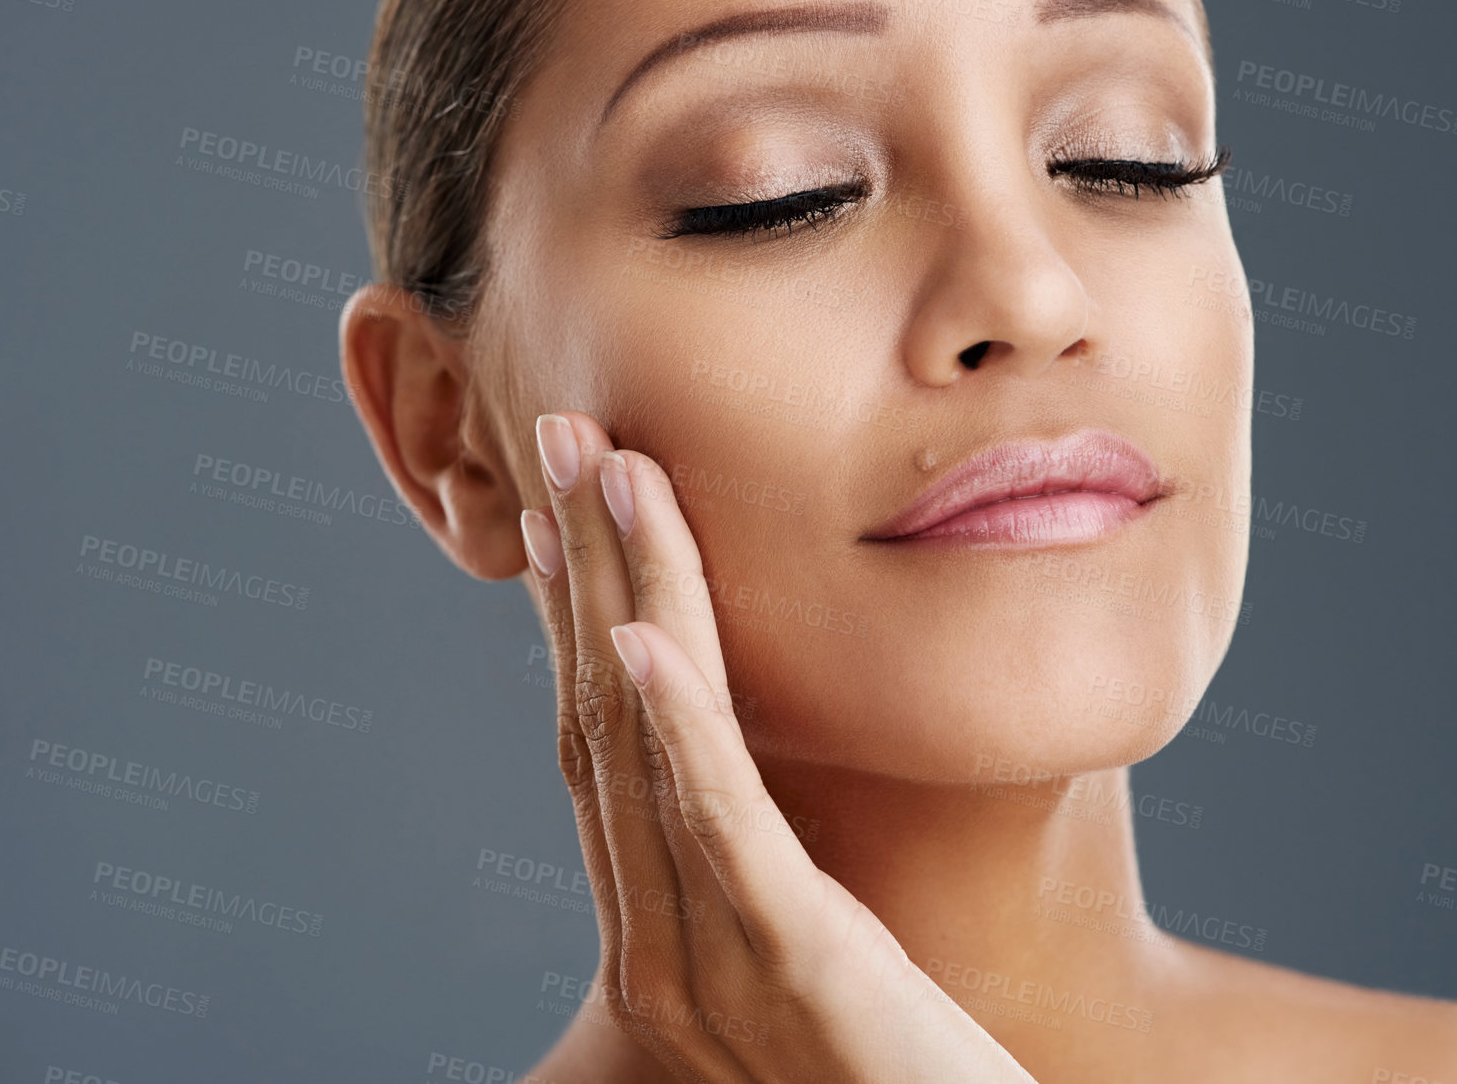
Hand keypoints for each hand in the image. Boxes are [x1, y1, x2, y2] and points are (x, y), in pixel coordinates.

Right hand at [520, 411, 1036, 1083]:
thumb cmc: (898, 1077)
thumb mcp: (815, 954)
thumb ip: (764, 872)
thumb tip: (743, 780)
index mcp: (660, 929)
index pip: (600, 744)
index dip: (571, 616)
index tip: (558, 512)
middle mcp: (656, 939)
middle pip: (603, 716)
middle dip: (581, 565)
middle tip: (560, 435)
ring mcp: (710, 955)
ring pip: (648, 742)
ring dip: (621, 593)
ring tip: (603, 475)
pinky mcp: (793, 962)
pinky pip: (718, 822)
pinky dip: (679, 723)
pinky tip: (646, 635)